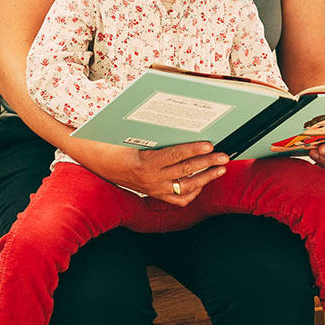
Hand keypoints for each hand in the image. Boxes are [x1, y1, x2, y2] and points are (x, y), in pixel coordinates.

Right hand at [80, 140, 228, 205]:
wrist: (100, 161)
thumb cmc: (118, 144)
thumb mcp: (135, 137)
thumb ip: (159, 135)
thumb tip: (186, 126)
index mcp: (146, 162)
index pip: (176, 155)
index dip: (194, 149)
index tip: (210, 144)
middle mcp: (152, 179)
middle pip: (186, 171)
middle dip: (208, 163)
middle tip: (224, 156)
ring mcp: (155, 189)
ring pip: (187, 187)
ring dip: (207, 177)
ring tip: (220, 168)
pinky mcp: (155, 195)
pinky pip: (179, 199)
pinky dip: (193, 191)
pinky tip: (203, 183)